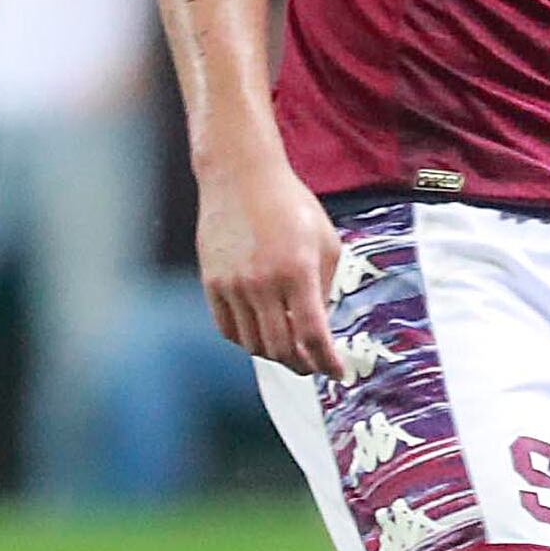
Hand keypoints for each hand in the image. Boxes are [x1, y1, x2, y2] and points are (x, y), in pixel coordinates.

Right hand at [199, 145, 352, 378]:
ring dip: (275, 356)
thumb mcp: (326, 242)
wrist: (241, 177)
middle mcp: (262, 282)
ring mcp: (232, 284)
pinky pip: (227, 328)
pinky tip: (260, 336)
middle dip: (303, 365)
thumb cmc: (289, 204)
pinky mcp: (211, 282)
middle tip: (314, 367)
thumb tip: (320, 324)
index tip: (338, 373)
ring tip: (289, 352)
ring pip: (252, 344)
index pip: (313, 335)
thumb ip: (324, 287)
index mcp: (297, 271)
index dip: (327, 362)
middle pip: (281, 347)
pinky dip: (246, 341)